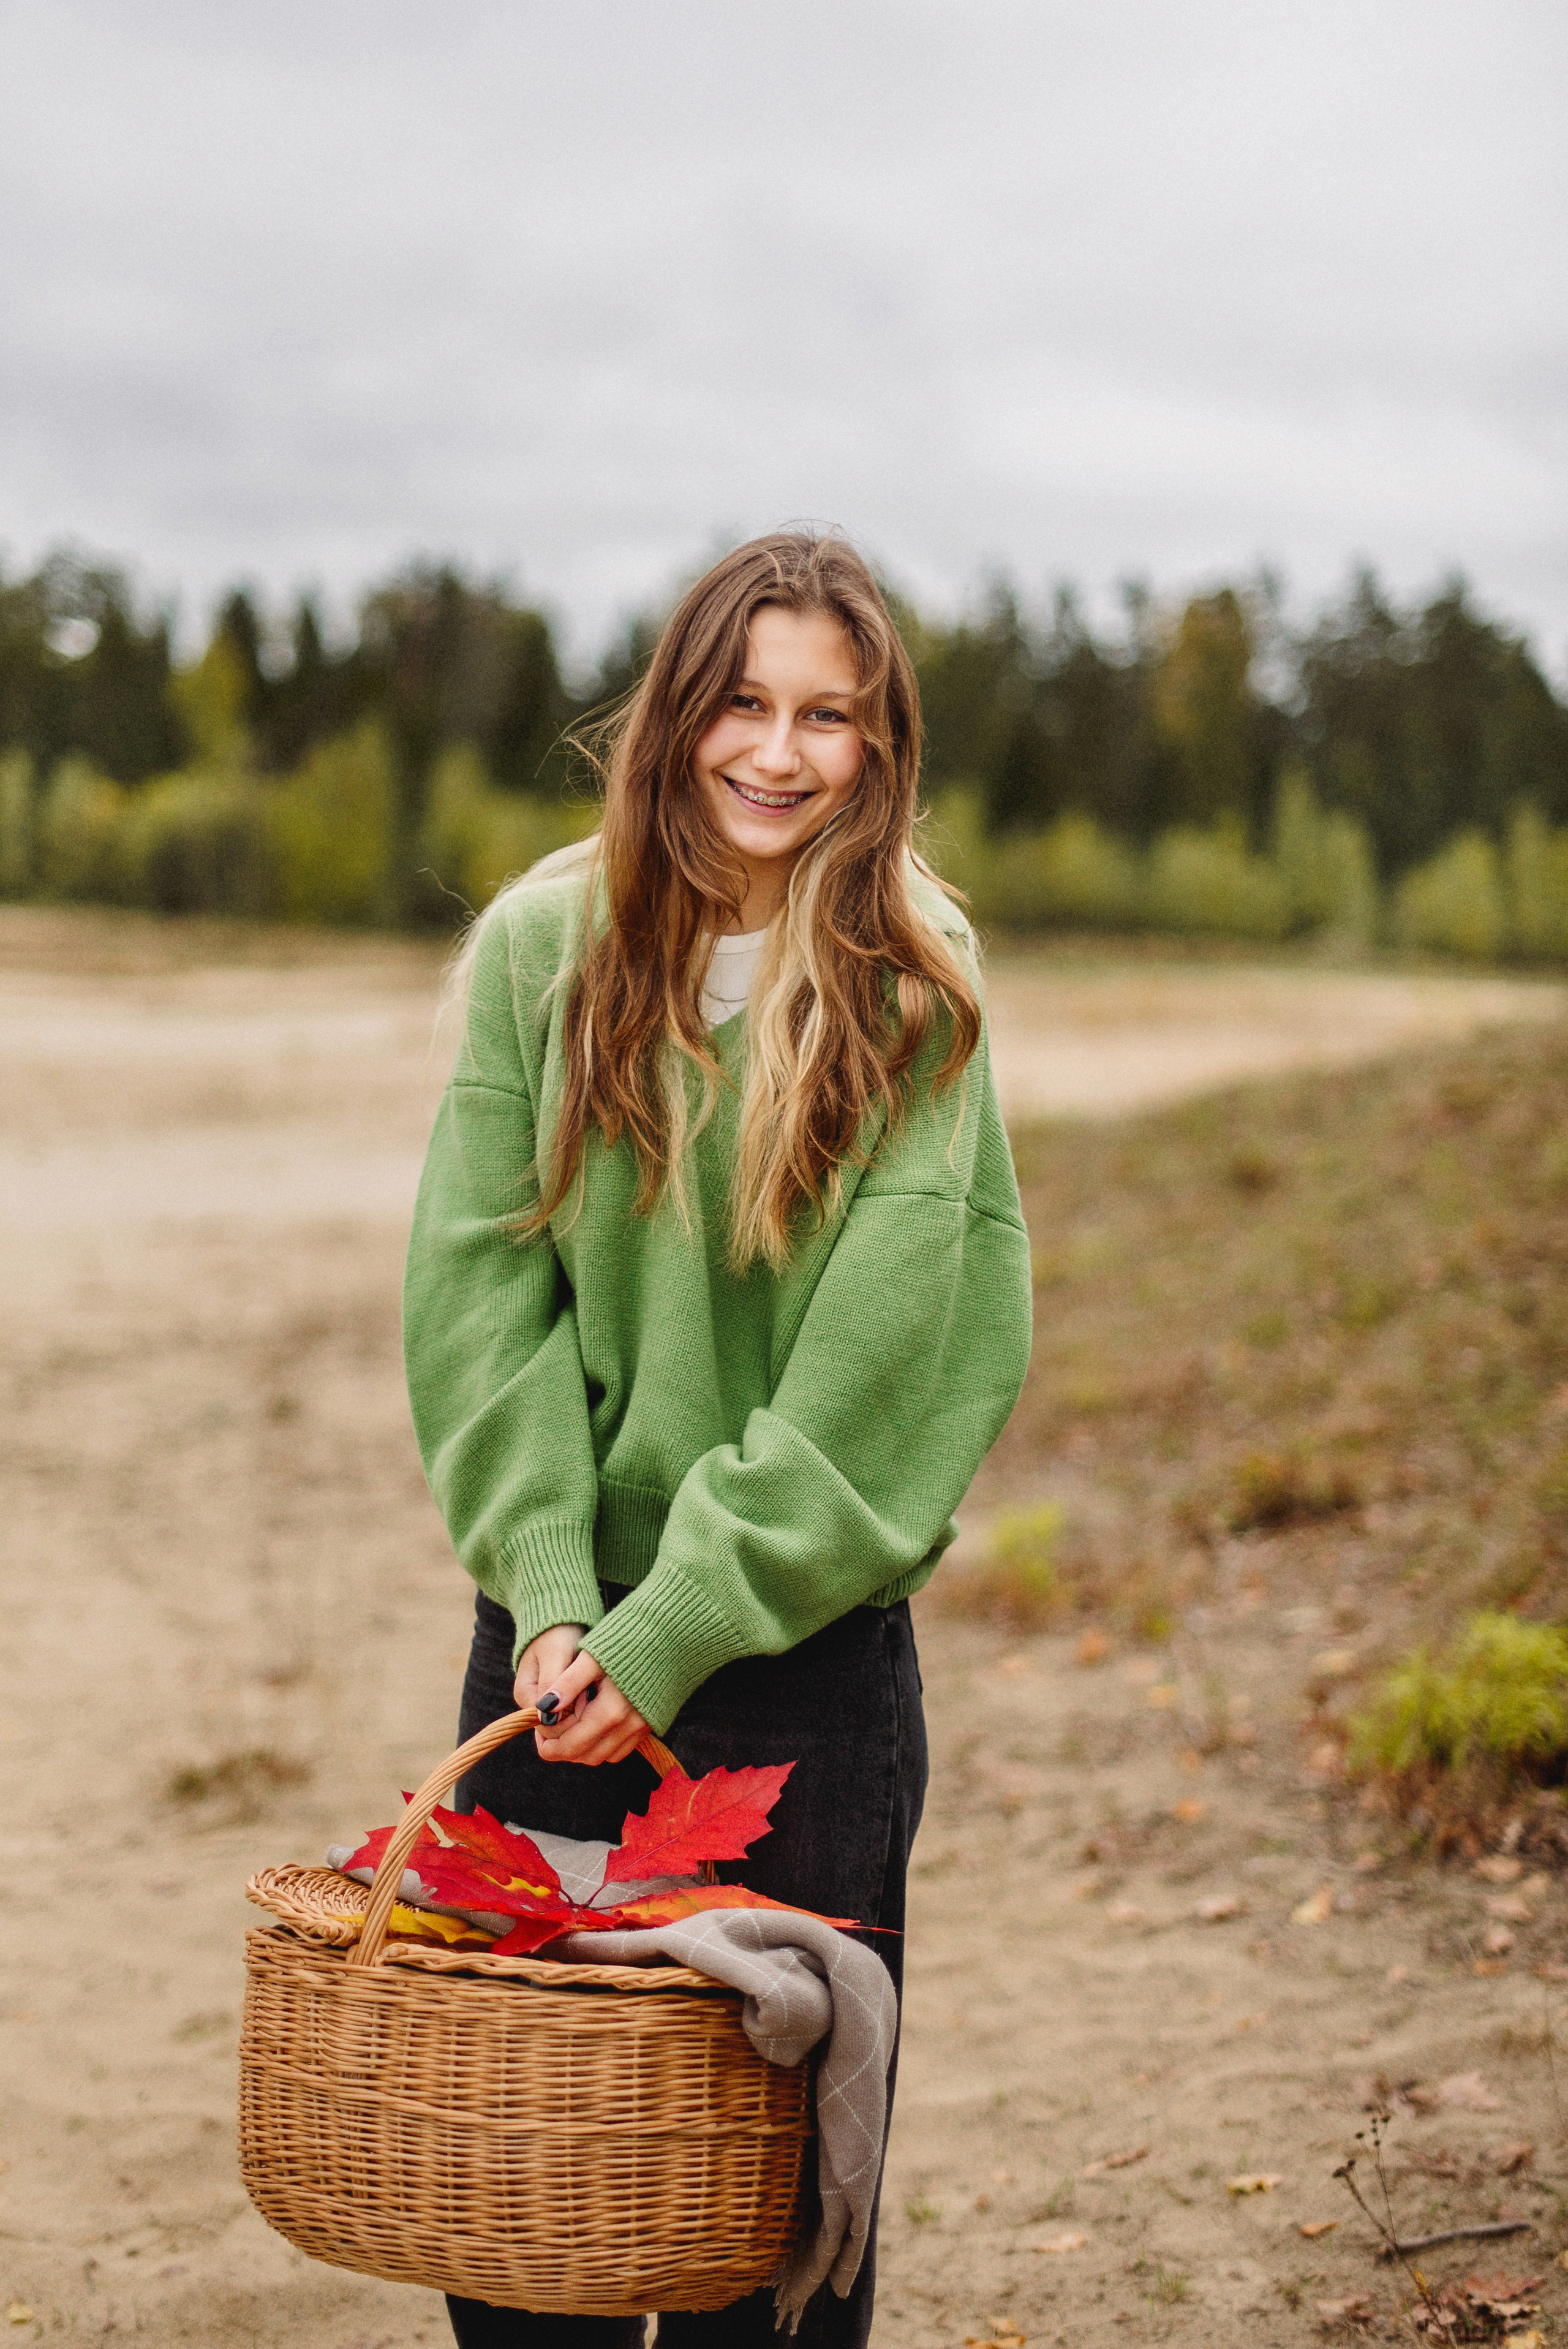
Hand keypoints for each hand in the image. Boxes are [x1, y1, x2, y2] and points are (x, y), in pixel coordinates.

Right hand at [512, 1624, 585, 1717]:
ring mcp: (546, 1703)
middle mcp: (533, 1704)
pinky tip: (593, 1688)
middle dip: (578, 1714)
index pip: (548, 1726)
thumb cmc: (558, 1633)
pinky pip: (574, 1713)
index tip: (587, 1693)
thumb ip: (552, 1683)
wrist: (562, 1619)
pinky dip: (586, 1704)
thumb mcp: (555, 1654)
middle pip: (558, 1728)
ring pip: (568, 1723)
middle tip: (591, 1687)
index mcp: (525, 1694)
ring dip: (584, 1709)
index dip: (571, 1717)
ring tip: (591, 1685)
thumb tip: (547, 1716)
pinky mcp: (559, 1700)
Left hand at [533, 1646, 648, 1768]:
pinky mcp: (651, 1724)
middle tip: (548, 1732)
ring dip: (582, 1750)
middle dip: (563, 1750)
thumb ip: (569, 1682)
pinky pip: (622, 1749)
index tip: (538, 1731)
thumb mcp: (593, 1656)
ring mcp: (642, 1728)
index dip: (548, 1746)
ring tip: (568, 1728)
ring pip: (605, 1756)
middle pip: (587, 1756)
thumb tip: (544, 1708)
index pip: (571, 1745)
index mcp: (611, 1712)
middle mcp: (629, 1726)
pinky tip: (593, 1725)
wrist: (673, 1634)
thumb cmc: (629, 1640)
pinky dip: (603, 1745)